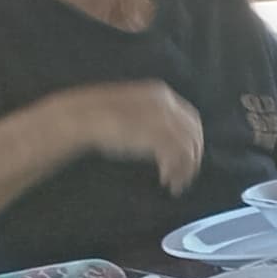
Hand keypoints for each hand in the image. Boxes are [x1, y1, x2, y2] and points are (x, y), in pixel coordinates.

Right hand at [61, 82, 204, 191]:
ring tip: (174, 183)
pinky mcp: (156, 134)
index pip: (191, 119)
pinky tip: (165, 180)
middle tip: (184, 176)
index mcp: (161, 94)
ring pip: (189, 148)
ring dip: (185, 170)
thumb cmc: (101, 119)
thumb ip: (155, 121)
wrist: (81, 117)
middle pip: (195, 135)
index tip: (188, 157)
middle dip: (192, 158)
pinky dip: (176, 171)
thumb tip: (168, 143)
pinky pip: (179, 156)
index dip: (193, 140)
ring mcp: (163, 118)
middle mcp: (167, 104)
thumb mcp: (135, 113)